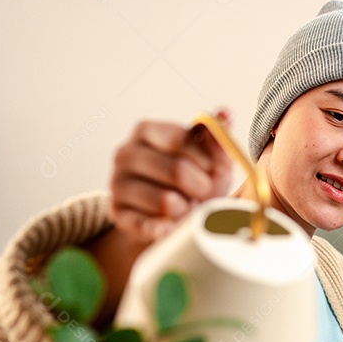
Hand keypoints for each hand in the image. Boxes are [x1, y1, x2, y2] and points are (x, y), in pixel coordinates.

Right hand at [109, 109, 233, 242]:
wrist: (171, 214)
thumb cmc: (191, 179)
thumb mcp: (208, 157)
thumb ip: (217, 136)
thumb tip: (226, 113)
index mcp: (146, 130)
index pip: (182, 140)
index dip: (207, 160)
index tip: (214, 172)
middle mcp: (125, 153)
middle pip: (177, 171)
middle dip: (201, 187)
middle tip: (204, 194)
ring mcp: (117, 183)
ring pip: (166, 202)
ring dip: (187, 210)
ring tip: (188, 208)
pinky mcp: (116, 213)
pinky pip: (145, 225)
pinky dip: (164, 229)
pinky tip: (170, 228)